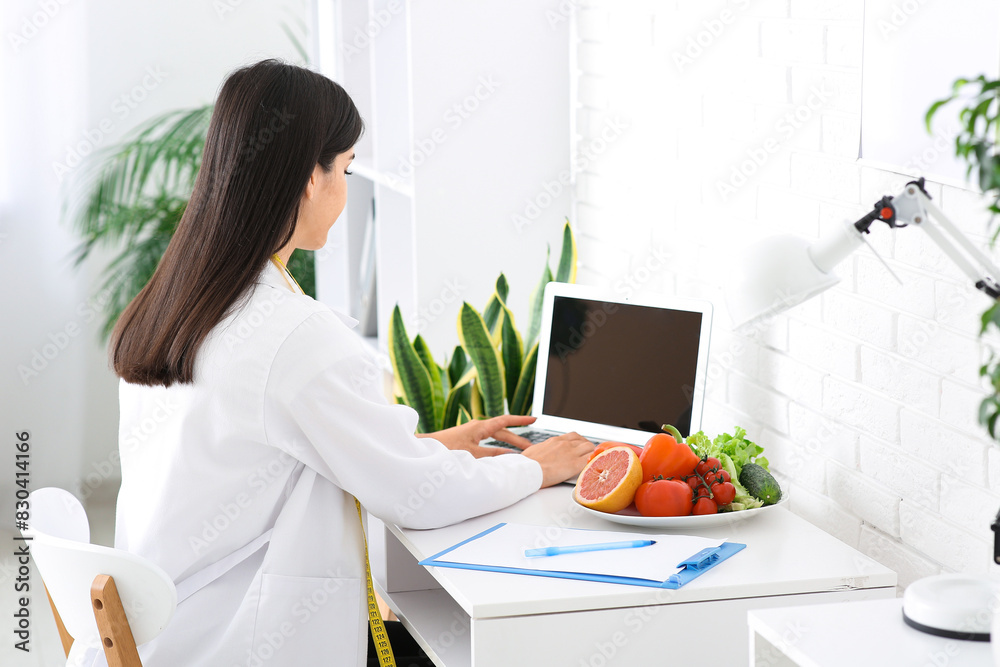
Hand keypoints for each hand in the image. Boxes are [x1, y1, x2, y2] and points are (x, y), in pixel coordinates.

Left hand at [418, 415, 539, 457]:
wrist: (425, 449)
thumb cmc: (446, 449)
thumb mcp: (473, 454)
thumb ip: (494, 455)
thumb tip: (512, 456)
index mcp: (480, 426)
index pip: (505, 421)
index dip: (521, 421)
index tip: (534, 419)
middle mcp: (477, 427)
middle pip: (502, 431)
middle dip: (517, 438)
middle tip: (531, 447)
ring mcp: (471, 433)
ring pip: (495, 436)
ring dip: (507, 442)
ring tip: (520, 450)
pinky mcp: (466, 440)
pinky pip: (487, 441)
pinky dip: (497, 446)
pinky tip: (499, 453)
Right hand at [520, 432, 594, 486]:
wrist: (527, 470)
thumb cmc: (526, 463)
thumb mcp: (534, 451)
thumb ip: (542, 449)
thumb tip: (541, 452)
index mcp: (555, 440)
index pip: (573, 436)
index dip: (579, 442)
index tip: (580, 447)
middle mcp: (565, 444)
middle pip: (584, 441)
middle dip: (588, 448)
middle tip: (588, 456)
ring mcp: (571, 453)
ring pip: (590, 448)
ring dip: (592, 454)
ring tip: (592, 461)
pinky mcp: (575, 464)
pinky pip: (591, 460)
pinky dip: (594, 462)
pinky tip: (593, 467)